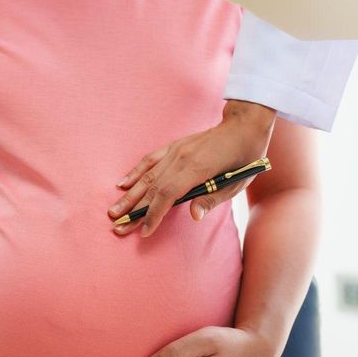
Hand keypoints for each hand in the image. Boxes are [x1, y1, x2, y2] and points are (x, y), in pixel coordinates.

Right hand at [108, 100, 275, 237]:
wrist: (243, 126)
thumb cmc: (244, 158)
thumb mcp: (236, 184)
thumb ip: (212, 199)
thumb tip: (194, 216)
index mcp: (197, 168)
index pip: (168, 194)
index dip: (154, 214)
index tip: (144, 230)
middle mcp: (181, 158)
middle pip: (152, 188)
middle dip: (134, 210)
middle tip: (118, 227)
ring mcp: (175, 151)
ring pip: (147, 175)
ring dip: (129, 195)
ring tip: (113, 211)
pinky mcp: (174, 146)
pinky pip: (150, 159)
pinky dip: (135, 172)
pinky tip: (122, 183)